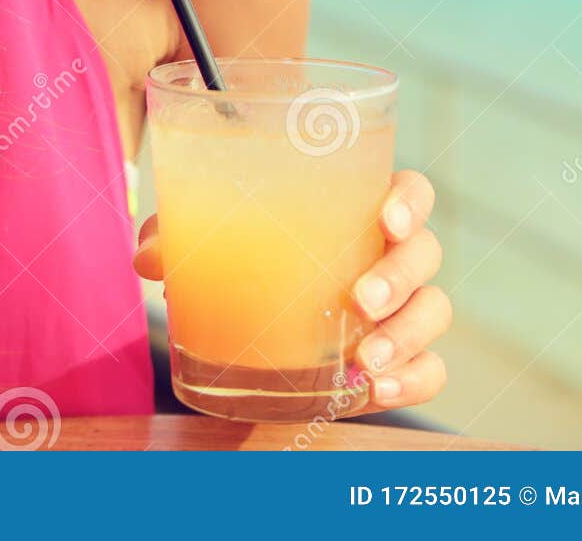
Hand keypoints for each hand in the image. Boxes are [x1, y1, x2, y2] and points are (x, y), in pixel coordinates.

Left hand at [133, 167, 449, 416]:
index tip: (386, 219)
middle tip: (362, 298)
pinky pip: (430, 370)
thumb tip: (147, 255)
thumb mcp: (213, 244)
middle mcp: (389, 256)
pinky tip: (378, 389)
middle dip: (401, 275)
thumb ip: (180, 236)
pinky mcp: (400, 362)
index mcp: (357, 212)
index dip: (409, 201)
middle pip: (424, 252)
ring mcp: (401, 310)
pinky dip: (413, 380)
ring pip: (434, 311)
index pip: (409, 191)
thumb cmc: (247, 265)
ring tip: (365, 358)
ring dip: (408, 334)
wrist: (255, 338)